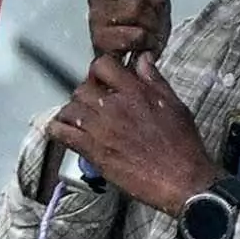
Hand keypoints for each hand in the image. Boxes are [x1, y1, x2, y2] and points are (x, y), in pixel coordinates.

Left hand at [48, 57, 218, 215]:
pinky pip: (62, 133)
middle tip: (91, 104)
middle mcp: (114, 106)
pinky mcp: (93, 150)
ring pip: (69, 108)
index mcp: (135, 92)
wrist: (181, 180)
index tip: (102, 80)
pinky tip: (62, 132)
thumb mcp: (175, 105)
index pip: (102, 65)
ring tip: (79, 120)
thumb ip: (155, 80)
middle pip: (82, 87)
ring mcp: (101, 128)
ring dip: (72, 112)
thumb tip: (143, 59)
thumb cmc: (182, 145)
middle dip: (85, 94)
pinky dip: (57, 130)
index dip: (99, 71)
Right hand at [86, 0, 177, 63]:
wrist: (126, 64)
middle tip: (159, 12)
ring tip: (151, 33)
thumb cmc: (138, 29)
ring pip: (137, 8)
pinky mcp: (99, 39)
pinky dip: (147, 42)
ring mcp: (97, 16)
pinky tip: (144, 46)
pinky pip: (134, 34)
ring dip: (153, 24)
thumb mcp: (154, 0)